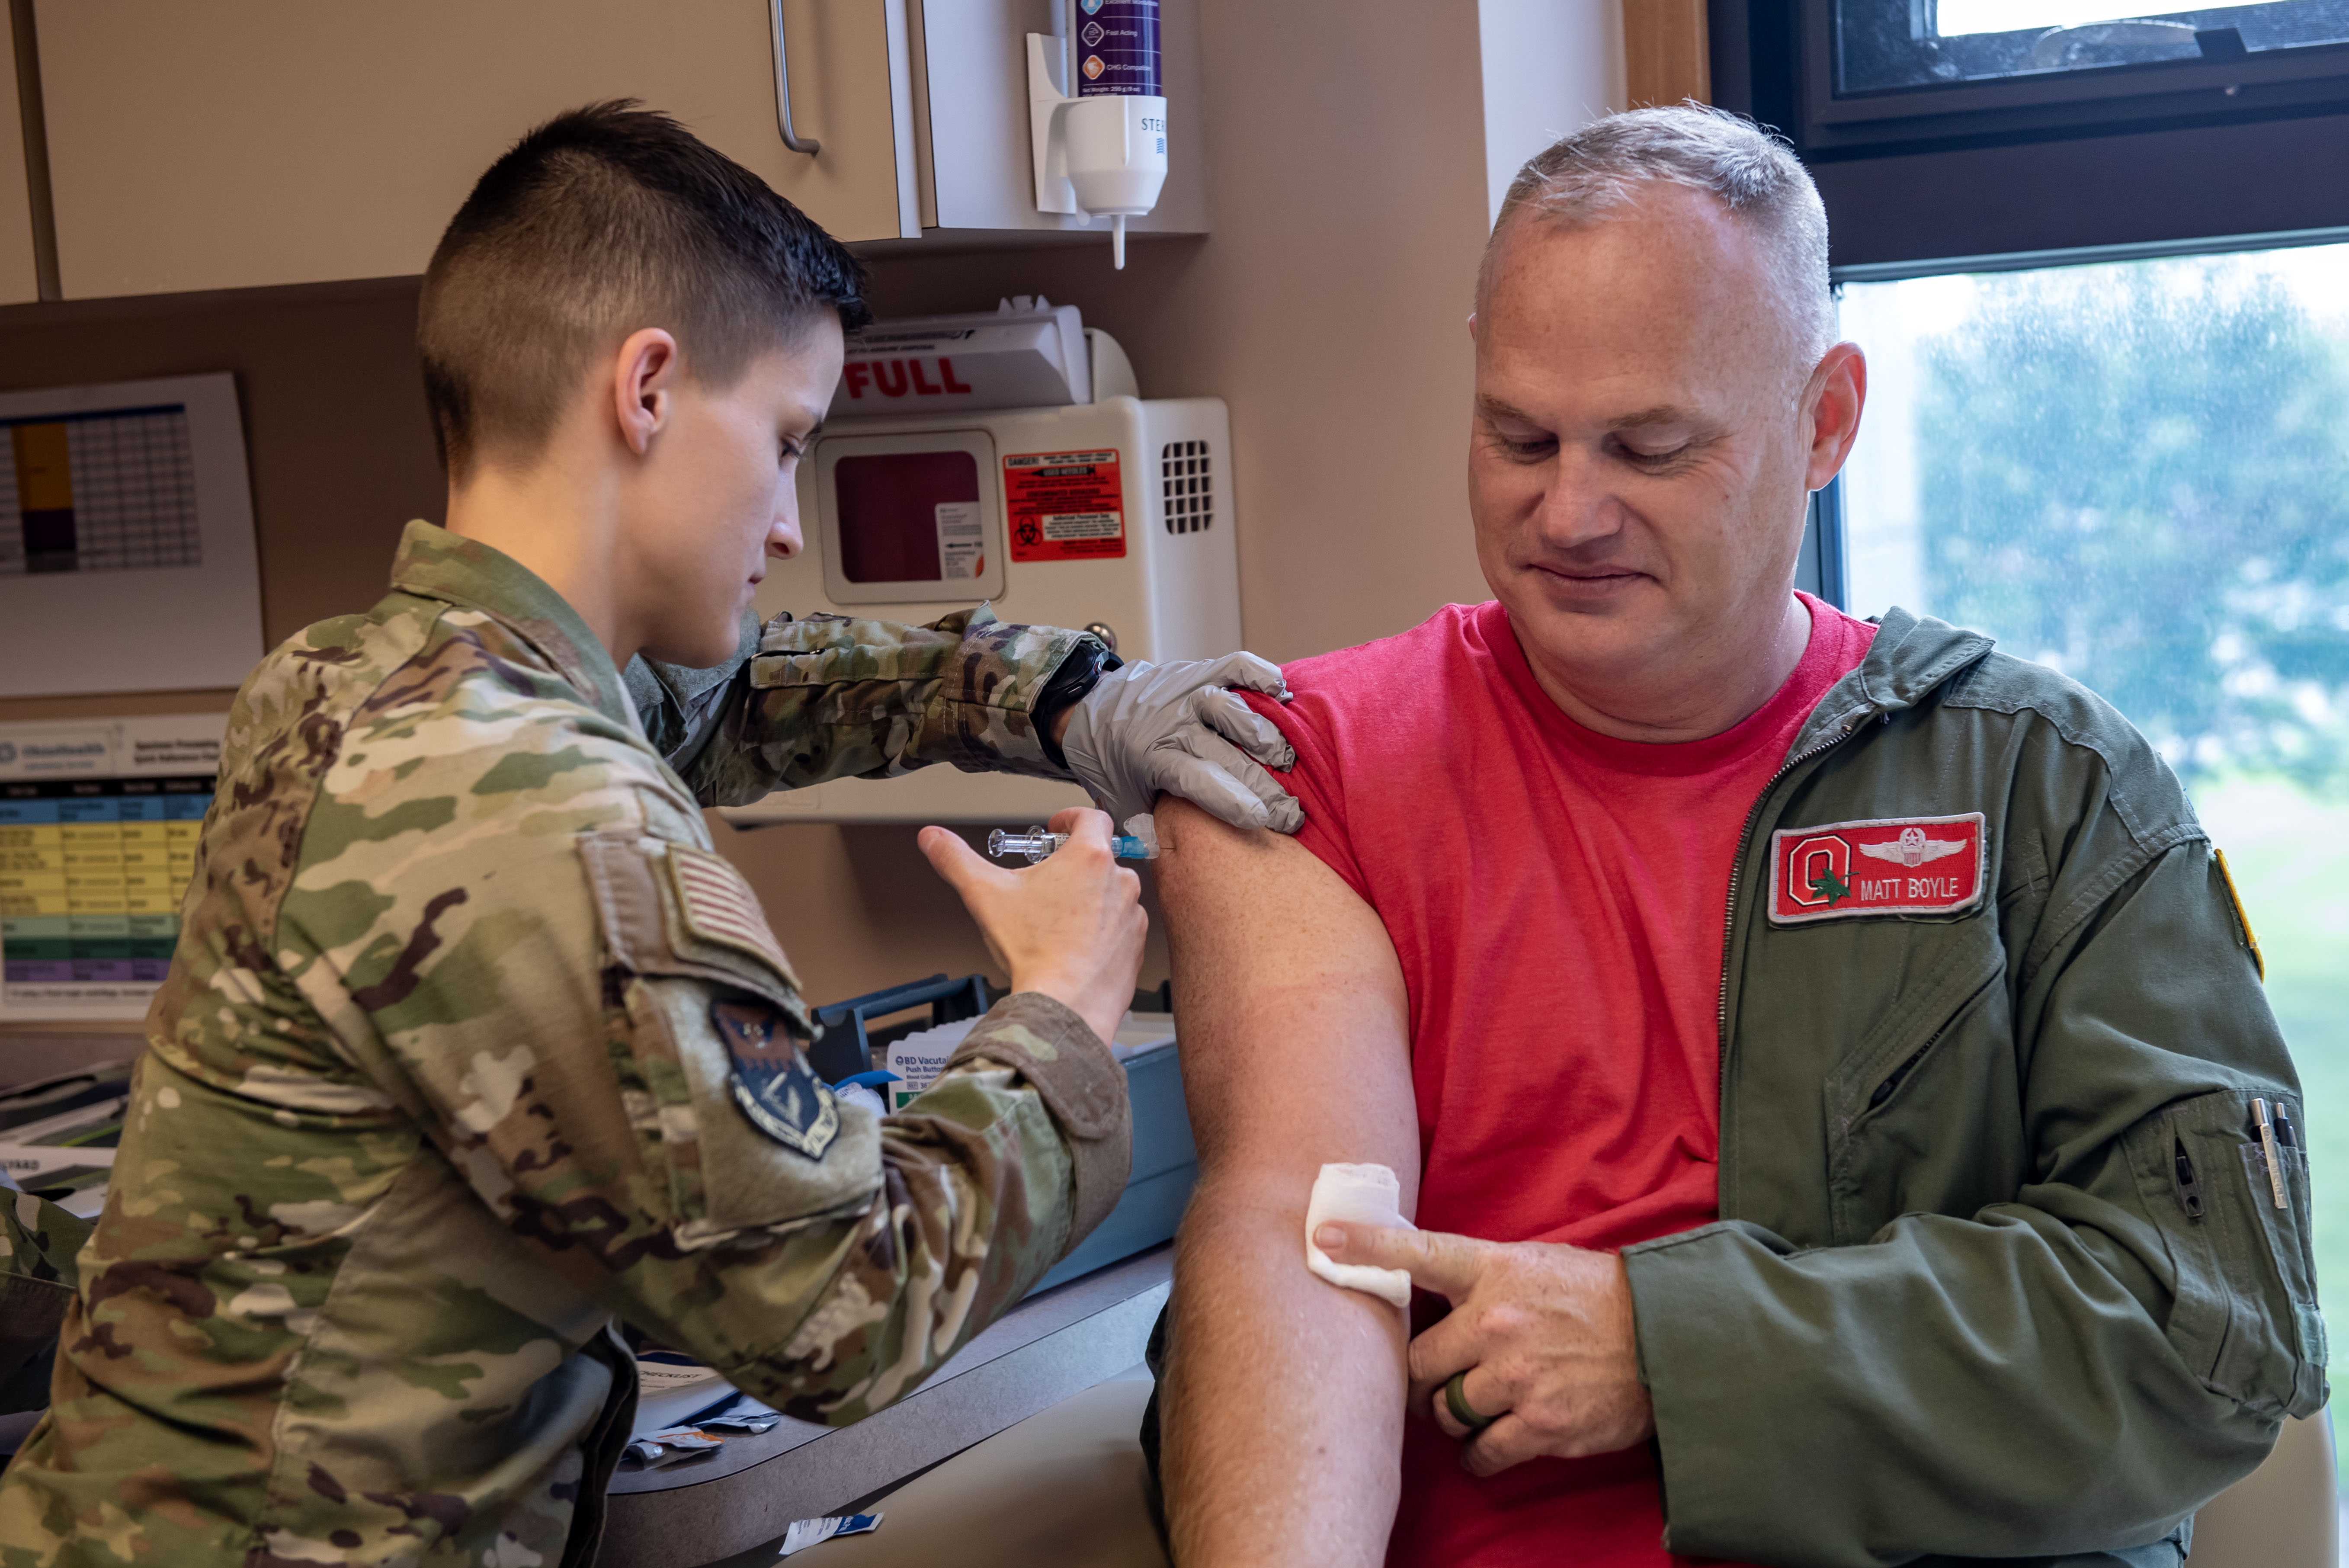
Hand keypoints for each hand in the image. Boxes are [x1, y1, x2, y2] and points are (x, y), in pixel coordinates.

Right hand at [918, 807, 1146, 1043]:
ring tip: (1056, 923)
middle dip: (1072, 867)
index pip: (1092, 817)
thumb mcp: (984, 895)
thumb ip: (956, 860)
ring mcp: (1132, 915)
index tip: (1056, 828)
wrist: (1065, 1006)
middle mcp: (1120, 881)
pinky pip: (1120, 929)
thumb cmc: (1033, 951)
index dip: (1071, 818)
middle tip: (1045, 886)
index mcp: (1089, 858)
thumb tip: (933, 839)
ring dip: (1089, 900)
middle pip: (1098, 858)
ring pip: (1110, 895)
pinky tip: (1074, 948)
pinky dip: (1101, 932)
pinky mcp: (1136, 947)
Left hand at [1059, 655, 1304, 834]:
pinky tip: (1282, 695)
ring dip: (1265, 736)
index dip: (1233, 801)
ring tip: (1286, 760)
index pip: (1200, 781)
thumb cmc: (1109, 759)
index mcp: (1152, 758)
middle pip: (1227, 755)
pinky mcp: (1195, 672)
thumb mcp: (1119, 800)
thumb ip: (1148, 828)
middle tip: (1292, 813)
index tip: (1262, 819)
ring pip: (1233, 710)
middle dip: (1265, 787)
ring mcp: (1186, 694)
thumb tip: (1177, 858)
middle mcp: (1173, 723)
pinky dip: (1261, 675)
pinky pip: (1234, 666)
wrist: (1087, 705)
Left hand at [1314, 1222, 1653, 1476]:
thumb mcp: (1533, 1264)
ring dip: (1452, 1413)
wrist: (1666, 1339)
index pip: (1418, 1252)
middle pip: (1417, 1362)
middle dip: (1419, 1377)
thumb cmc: (1594, 1296)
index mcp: (1494, 1270)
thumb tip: (1419, 1289)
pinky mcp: (1542, 1424)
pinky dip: (1479, 1453)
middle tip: (1431, 1379)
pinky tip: (1490, 1442)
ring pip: (1446, 1409)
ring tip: (1477, 1403)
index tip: (1321, 1237)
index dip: (1366, 1245)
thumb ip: (1477, 1276)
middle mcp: (1497, 1321)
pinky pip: (1482, 1450)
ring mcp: (1518, 1376)